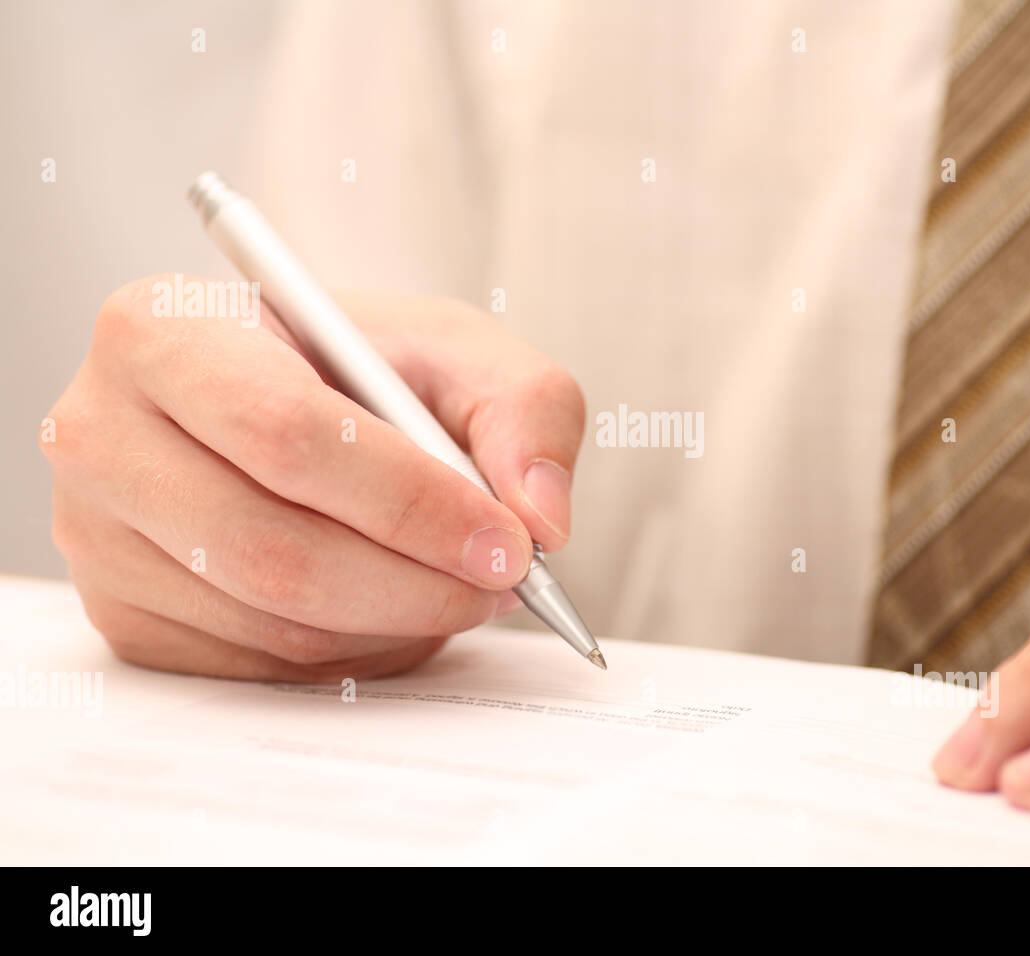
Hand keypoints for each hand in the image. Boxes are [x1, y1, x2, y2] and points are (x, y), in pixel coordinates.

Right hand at [42, 277, 584, 680]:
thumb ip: (526, 409)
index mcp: (164, 330)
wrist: (284, 400)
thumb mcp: (456, 349)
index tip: (508, 542)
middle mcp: (101, 433)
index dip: (411, 503)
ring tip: (458, 585)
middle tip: (504, 583)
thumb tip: (541, 518)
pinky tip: (392, 605)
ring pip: (272, 622)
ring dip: (396, 622)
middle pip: (273, 549)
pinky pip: (258, 666)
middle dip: (416, 582)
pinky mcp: (124, 613)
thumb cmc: (359, 365)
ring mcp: (98, 535)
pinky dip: (354, 651)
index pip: (288, 435)